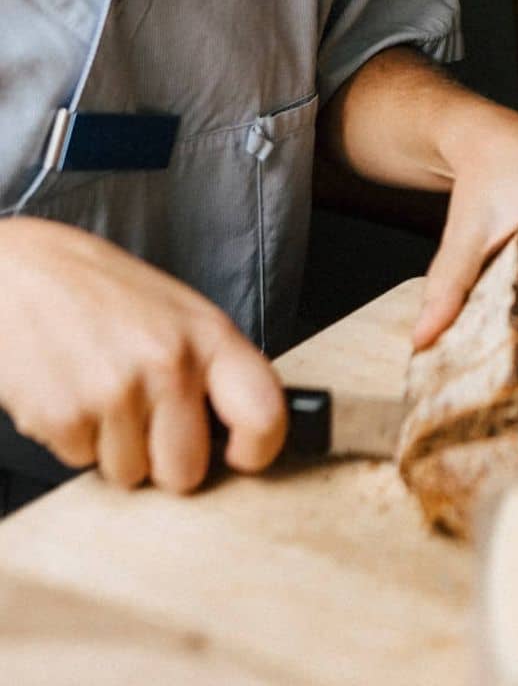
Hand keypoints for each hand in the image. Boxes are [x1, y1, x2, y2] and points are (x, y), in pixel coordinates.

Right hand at [0, 219, 285, 491]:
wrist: (21, 272)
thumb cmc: (104, 293)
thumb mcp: (179, 313)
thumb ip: (211, 368)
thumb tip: (237, 428)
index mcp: (210, 336)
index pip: (265, 414)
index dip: (258, 450)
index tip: (241, 456)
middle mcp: (169, 365)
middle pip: (187, 473)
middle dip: (166, 462)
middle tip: (149, 425)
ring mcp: (115, 393)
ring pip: (129, 475)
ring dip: (115, 448)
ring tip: (102, 392)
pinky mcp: (62, 417)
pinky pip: (81, 463)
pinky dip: (76, 439)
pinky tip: (71, 392)